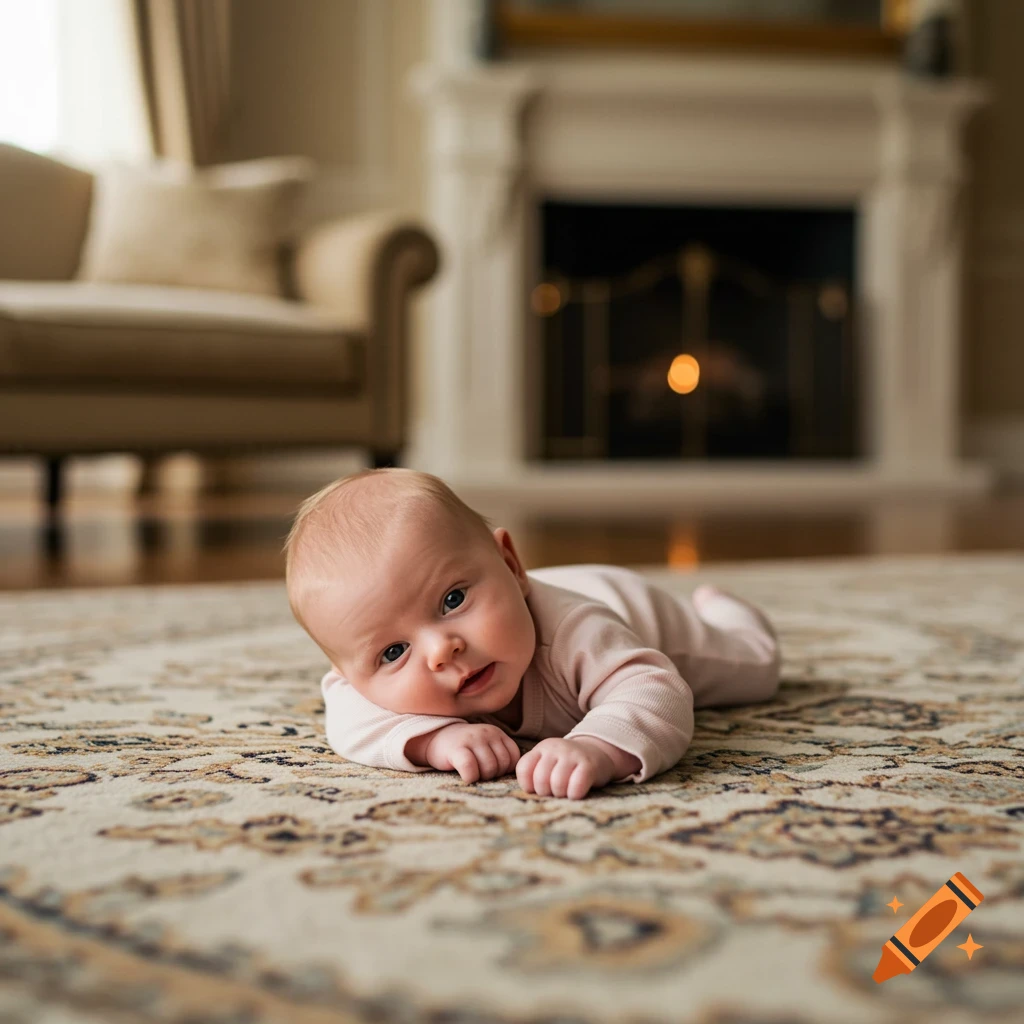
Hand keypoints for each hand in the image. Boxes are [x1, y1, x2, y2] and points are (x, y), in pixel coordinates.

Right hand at [424, 722, 520, 782]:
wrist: (436, 737)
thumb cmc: (465, 748)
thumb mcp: (486, 745)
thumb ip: (500, 755)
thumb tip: (515, 776)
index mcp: (497, 733)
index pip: (513, 757)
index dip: (505, 770)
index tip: (492, 770)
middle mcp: (487, 733)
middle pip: (502, 765)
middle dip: (492, 775)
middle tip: (480, 773)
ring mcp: (472, 739)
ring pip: (489, 768)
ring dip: (481, 777)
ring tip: (472, 773)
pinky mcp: (457, 749)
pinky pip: (470, 768)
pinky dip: (470, 777)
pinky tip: (465, 776)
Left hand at [516, 736, 635, 799]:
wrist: (598, 753)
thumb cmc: (568, 766)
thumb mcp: (548, 762)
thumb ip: (535, 773)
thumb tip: (528, 794)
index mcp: (542, 748)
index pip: (523, 768)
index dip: (528, 785)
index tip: (538, 788)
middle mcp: (555, 748)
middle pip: (540, 780)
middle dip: (546, 793)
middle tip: (555, 792)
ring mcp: (572, 755)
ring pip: (557, 783)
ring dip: (561, 794)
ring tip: (566, 792)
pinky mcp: (589, 765)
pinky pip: (576, 785)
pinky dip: (574, 794)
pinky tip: (576, 793)